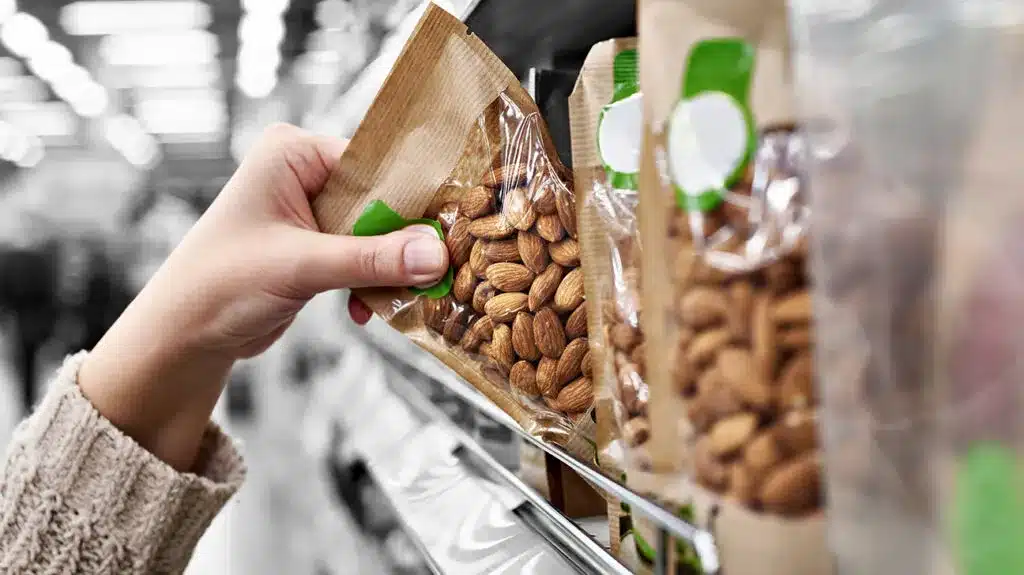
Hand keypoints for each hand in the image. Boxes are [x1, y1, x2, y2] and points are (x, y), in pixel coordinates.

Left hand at [79, 124, 448, 469]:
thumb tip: (437, 255)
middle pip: (382, 200)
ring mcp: (312, 211)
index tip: (448, 232)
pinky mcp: (317, 246)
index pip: (375, 163)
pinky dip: (371, 284)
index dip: (412, 199)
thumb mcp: (302, 267)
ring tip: (395, 298)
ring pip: (378, 233)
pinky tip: (363, 311)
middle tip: (432, 274)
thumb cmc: (221, 284)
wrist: (183, 335)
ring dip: (388, 269)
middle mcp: (305, 174)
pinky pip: (365, 257)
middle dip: (403, 242)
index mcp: (294, 153)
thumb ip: (371, 259)